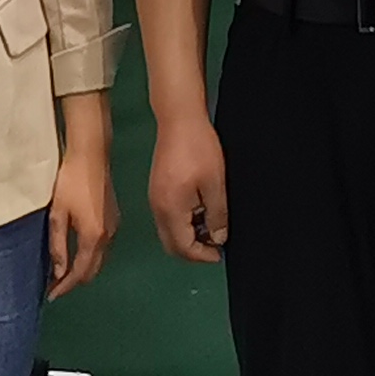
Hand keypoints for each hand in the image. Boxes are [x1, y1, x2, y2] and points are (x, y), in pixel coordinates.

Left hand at [46, 131, 117, 298]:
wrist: (91, 154)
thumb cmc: (70, 183)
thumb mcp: (58, 216)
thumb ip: (59, 246)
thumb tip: (59, 272)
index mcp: (94, 237)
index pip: (80, 273)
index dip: (65, 287)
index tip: (50, 295)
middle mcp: (108, 236)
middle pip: (93, 271)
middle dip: (74, 281)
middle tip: (54, 286)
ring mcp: (114, 227)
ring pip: (100, 260)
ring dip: (83, 269)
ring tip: (62, 272)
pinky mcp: (114, 218)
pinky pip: (103, 247)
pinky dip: (90, 256)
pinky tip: (77, 253)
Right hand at [149, 110, 230, 263]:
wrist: (179, 120)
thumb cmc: (199, 148)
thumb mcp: (215, 182)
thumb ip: (217, 214)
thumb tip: (219, 238)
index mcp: (170, 210)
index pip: (182, 247)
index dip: (201, 255)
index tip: (219, 254)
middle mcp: (157, 209)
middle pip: (171, 244)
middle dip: (192, 251)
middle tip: (215, 246)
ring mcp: (154, 199)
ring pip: (168, 232)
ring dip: (187, 237)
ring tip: (211, 229)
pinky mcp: (157, 189)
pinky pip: (167, 218)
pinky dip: (182, 224)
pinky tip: (199, 214)